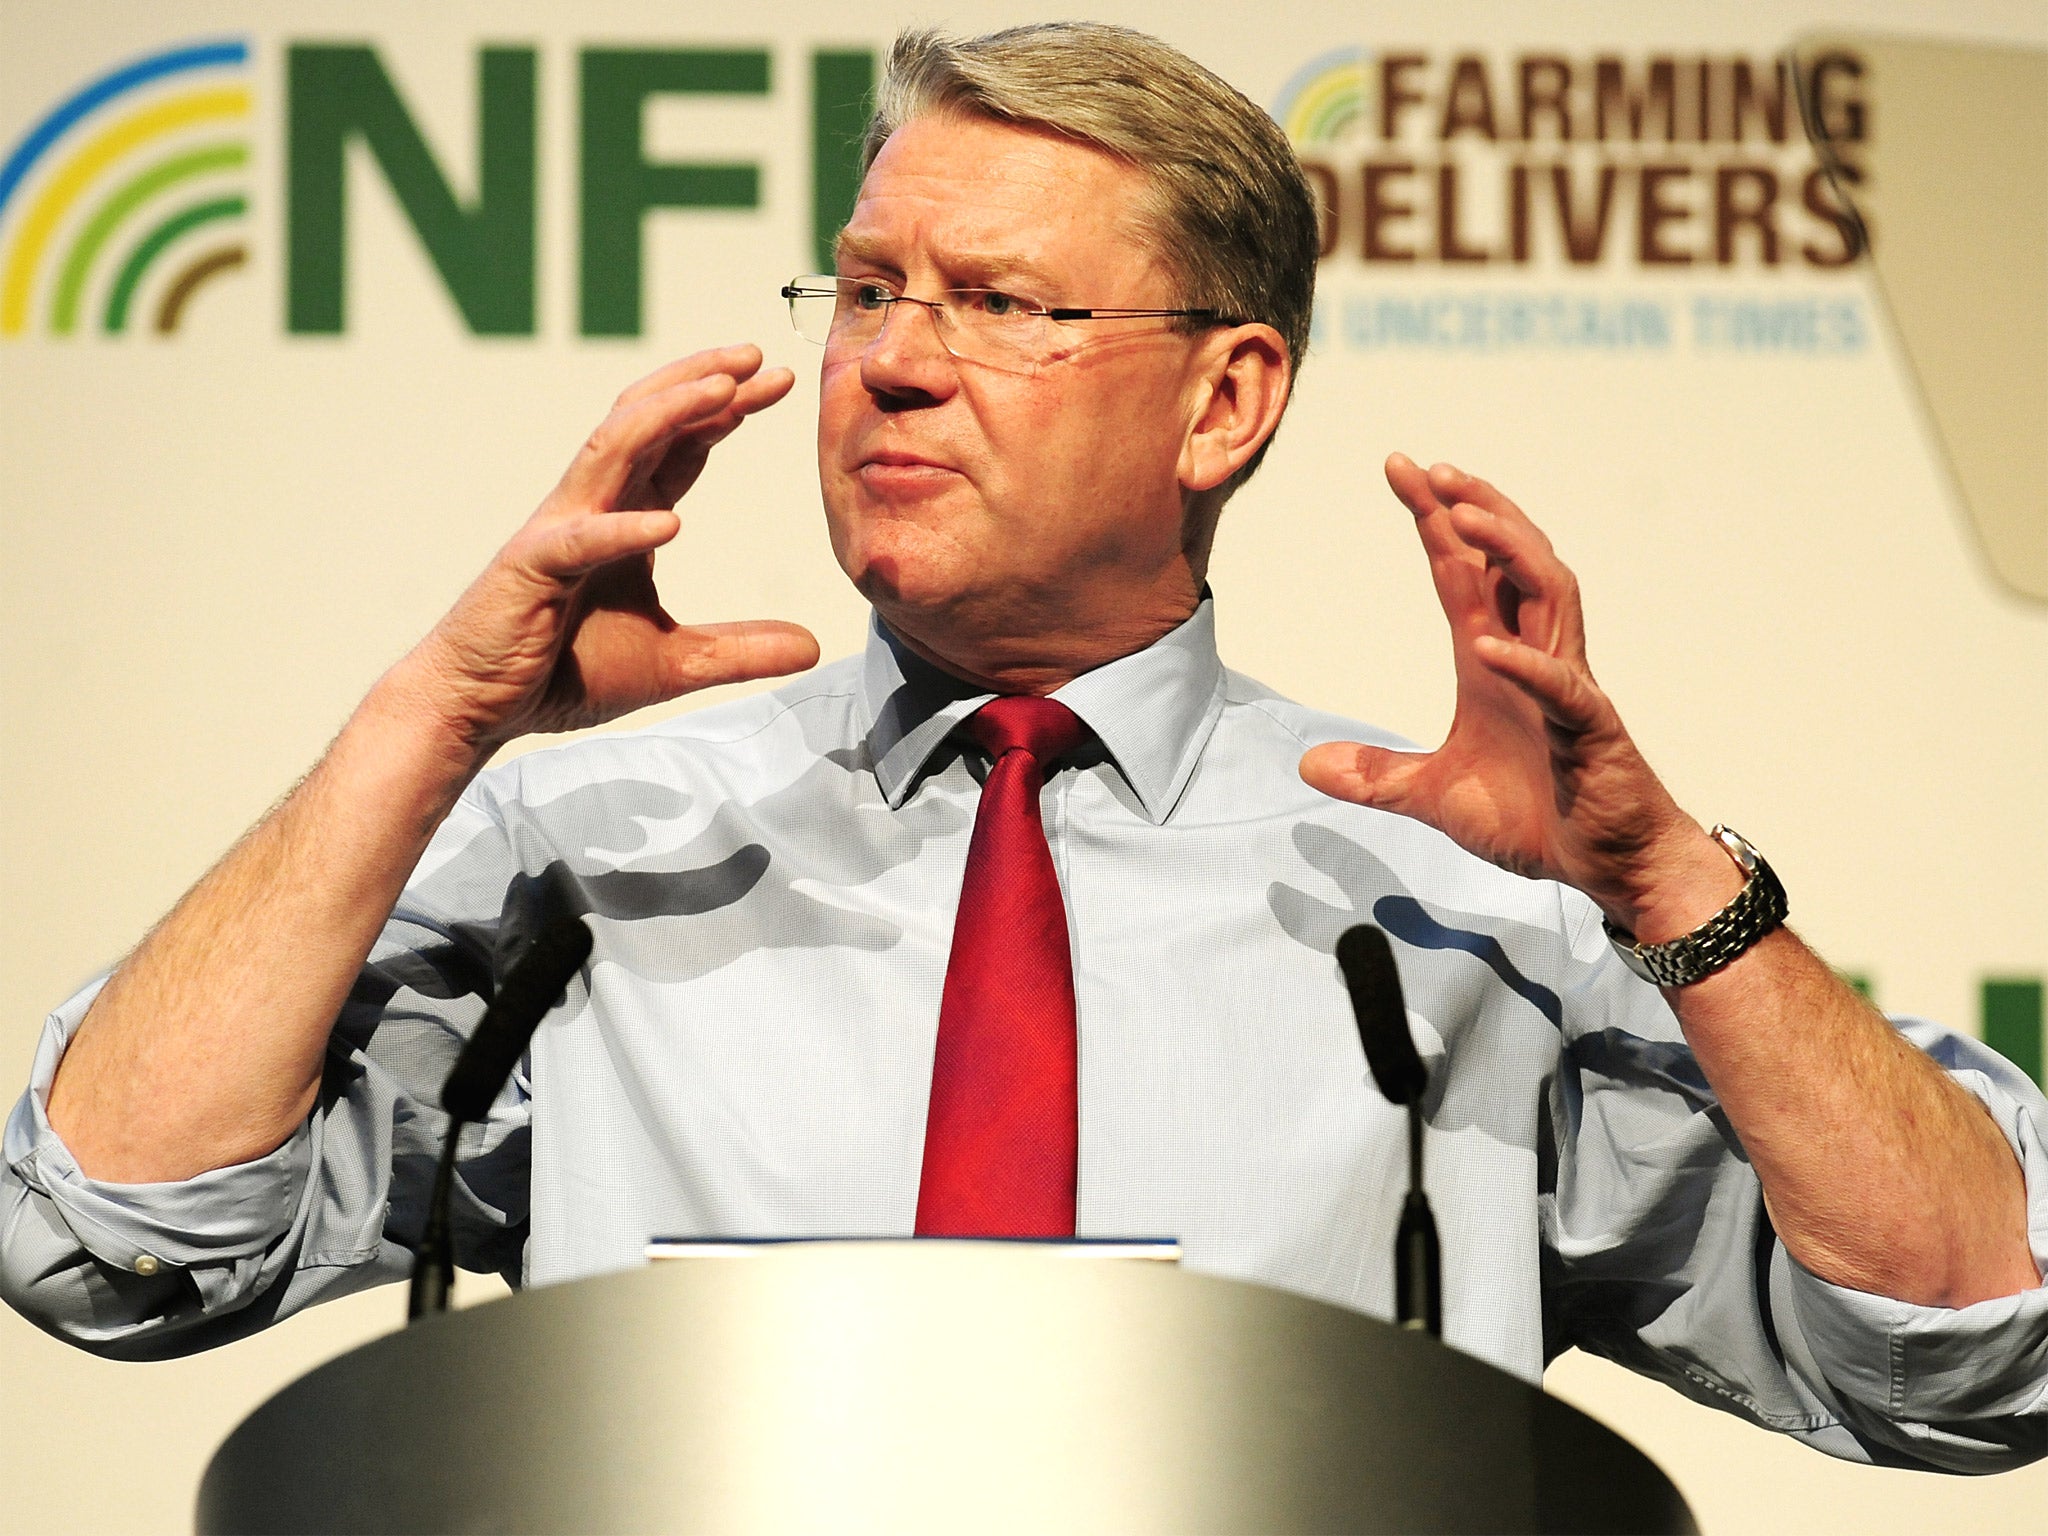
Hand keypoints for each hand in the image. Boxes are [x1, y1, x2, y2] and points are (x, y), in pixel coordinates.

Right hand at [400, 345, 820, 757]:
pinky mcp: (532, 568)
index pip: (681, 445)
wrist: (479, 703)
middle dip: (703, 383)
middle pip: (650, 421)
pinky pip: (580, 540)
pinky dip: (623, 528)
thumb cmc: (563, 669)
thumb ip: (740, 650)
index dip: (727, 409)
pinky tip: (667, 523)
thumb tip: (812, 647)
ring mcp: (558, 530)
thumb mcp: (675, 663)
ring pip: (612, 448)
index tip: (779, 383)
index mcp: (625, 516)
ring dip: (668, 414)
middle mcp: (592, 505)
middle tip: (760, 358)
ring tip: (723, 391)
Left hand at [1300, 454, 1733, 938]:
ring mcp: (1569, 689)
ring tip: (1464, 518)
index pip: (1463, 574)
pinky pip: (1564, 688)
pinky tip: (1486, 648)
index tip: (1400, 468)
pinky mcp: (1593, 733)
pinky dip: (1526, 665)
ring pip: (1550, 596)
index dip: (1434, 519)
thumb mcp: (1438, 798)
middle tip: (1431, 469)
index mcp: (1494, 662)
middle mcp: (1534, 658)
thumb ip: (1377, 778)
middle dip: (1475, 509)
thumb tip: (1308, 764)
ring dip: (1509, 553)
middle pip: (1513, 561)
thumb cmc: (1540, 818)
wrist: (1611, 867)